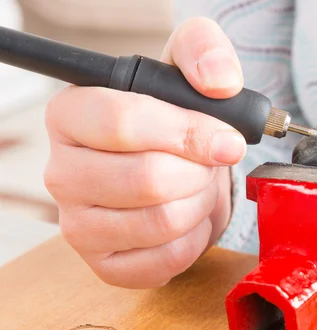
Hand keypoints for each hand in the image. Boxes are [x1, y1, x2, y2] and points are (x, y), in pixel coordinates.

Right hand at [43, 17, 245, 288]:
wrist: (175, 164)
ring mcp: (78, 224)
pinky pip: (166, 260)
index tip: (227, 140)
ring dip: (200, 203)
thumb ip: (205, 52)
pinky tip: (190, 217)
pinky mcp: (105, 264)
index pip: (122, 123)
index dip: (187, 133)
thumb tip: (219, 83)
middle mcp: (64, 172)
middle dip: (200, 172)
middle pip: (147, 179)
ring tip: (198, 187)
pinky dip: (195, 239)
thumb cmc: (175, 116)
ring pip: (161, 222)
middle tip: (208, 164)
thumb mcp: (189, 64)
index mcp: (72, 115)